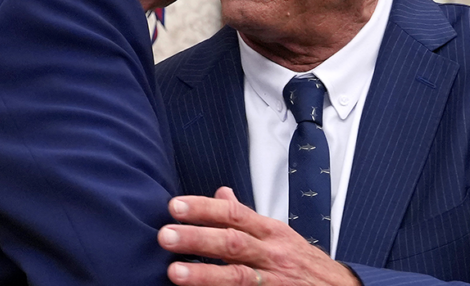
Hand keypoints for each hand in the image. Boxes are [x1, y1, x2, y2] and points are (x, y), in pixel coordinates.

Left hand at [157, 187, 359, 285]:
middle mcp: (271, 255)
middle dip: (198, 238)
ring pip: (238, 276)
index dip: (204, 209)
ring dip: (205, 274)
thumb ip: (246, 216)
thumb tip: (220, 192)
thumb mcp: (278, 233)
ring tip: (175, 272)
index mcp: (270, 232)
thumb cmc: (303, 261)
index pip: (234, 213)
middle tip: (166, 234)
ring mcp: (273, 282)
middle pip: (232, 243)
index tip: (175, 206)